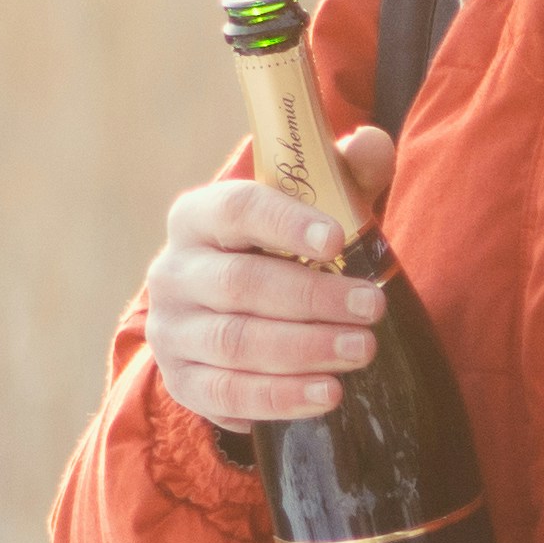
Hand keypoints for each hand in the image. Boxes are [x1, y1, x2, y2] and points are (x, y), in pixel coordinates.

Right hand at [143, 145, 390, 436]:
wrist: (230, 314)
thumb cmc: (280, 251)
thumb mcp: (309, 211)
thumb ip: (341, 176)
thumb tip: (370, 144)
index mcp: (198, 216)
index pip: (237, 210)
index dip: (287, 223)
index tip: (338, 238)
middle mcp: (172, 271)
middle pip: (242, 285)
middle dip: (313, 299)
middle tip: (372, 309)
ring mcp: (171, 330)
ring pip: (236, 343)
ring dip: (304, 350)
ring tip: (361, 351)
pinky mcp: (181, 381)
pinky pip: (227, 395)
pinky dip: (280, 398)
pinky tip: (328, 395)